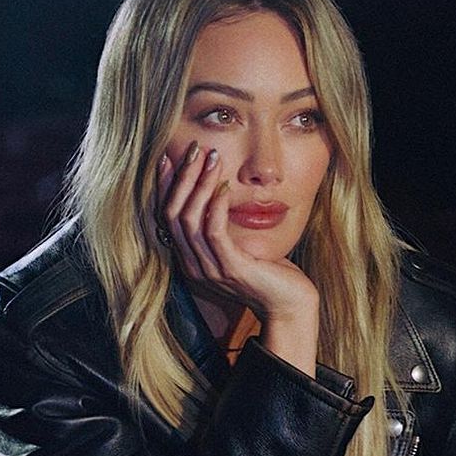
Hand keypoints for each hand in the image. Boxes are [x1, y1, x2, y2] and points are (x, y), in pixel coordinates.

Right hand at [157, 140, 319, 374]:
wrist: (289, 305)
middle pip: (173, 214)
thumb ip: (223, 226)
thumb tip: (218, 191)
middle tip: (194, 150)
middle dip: (182, 178)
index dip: (165, 186)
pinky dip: (216, 206)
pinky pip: (214, 232)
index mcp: (191, 260)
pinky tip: (224, 187)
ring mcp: (210, 269)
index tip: (169, 157)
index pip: (167, 218)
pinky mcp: (231, 268)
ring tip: (211, 159)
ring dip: (199, 185)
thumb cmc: (269, 273)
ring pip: (190, 220)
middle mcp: (194, 266)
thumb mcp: (239, 246)